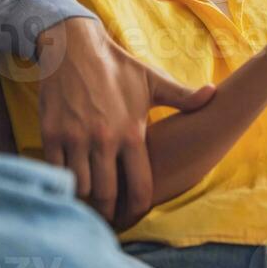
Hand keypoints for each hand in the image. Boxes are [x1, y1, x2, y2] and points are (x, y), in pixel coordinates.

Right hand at [36, 16, 214, 224]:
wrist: (73, 47)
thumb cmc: (117, 67)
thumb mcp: (153, 81)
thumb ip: (183, 97)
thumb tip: (215, 94)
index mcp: (132, 133)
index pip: (140, 186)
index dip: (138, 209)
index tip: (135, 217)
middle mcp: (104, 140)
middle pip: (107, 195)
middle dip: (110, 213)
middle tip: (110, 221)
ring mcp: (76, 139)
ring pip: (81, 188)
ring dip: (85, 200)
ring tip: (89, 207)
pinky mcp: (51, 134)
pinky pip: (56, 172)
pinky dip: (62, 184)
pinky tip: (68, 188)